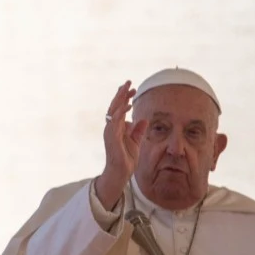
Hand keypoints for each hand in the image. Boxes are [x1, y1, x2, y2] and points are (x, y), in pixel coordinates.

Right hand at [94, 82, 144, 209]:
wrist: (121, 172)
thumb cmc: (127, 158)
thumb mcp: (136, 141)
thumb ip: (138, 130)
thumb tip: (143, 119)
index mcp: (117, 127)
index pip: (119, 108)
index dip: (125, 98)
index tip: (133, 89)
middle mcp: (111, 127)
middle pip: (115, 106)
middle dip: (122, 93)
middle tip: (129, 82)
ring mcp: (110, 131)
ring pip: (114, 110)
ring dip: (121, 99)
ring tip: (127, 89)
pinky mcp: (111, 136)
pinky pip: (115, 121)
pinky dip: (121, 112)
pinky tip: (127, 104)